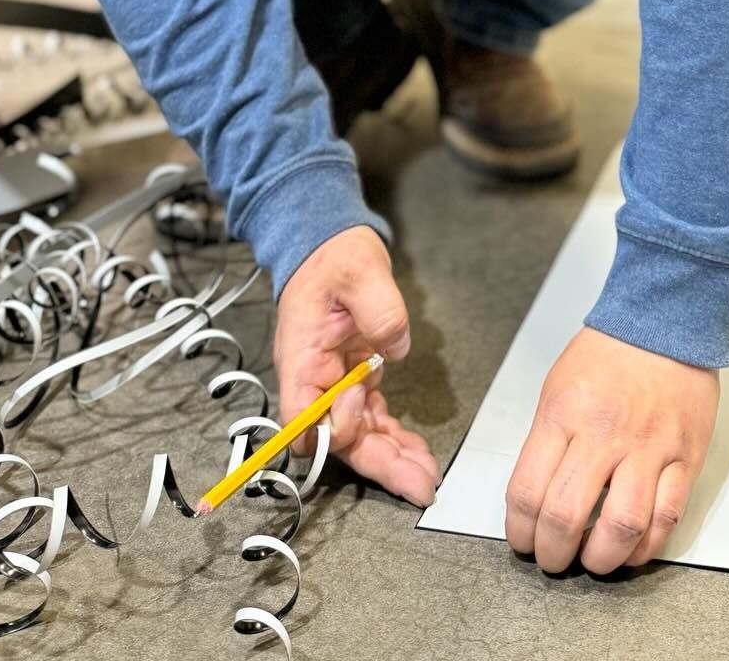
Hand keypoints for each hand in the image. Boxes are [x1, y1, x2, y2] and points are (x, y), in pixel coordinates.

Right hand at [273, 225, 440, 507]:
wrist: (330, 243)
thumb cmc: (336, 257)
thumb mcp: (360, 271)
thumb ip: (380, 310)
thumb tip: (393, 348)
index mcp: (303, 357)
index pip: (305, 417)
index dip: (334, 427)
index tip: (362, 409)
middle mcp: (315, 379)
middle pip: (340, 437)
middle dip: (379, 463)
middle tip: (418, 486)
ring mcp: (336, 382)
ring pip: (359, 435)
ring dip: (391, 458)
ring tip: (425, 478)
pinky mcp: (355, 377)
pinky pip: (372, 418)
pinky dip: (393, 437)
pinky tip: (416, 453)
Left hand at [504, 327, 719, 573]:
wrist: (667, 318)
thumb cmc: (610, 351)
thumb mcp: (558, 385)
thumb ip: (547, 440)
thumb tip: (536, 495)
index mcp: (564, 413)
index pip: (528, 491)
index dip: (520, 531)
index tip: (523, 541)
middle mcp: (605, 433)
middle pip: (567, 516)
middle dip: (553, 553)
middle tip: (554, 558)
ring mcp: (649, 447)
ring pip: (621, 526)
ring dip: (601, 559)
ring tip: (593, 561)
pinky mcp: (685, 457)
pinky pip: (666, 517)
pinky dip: (646, 546)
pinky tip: (632, 548)